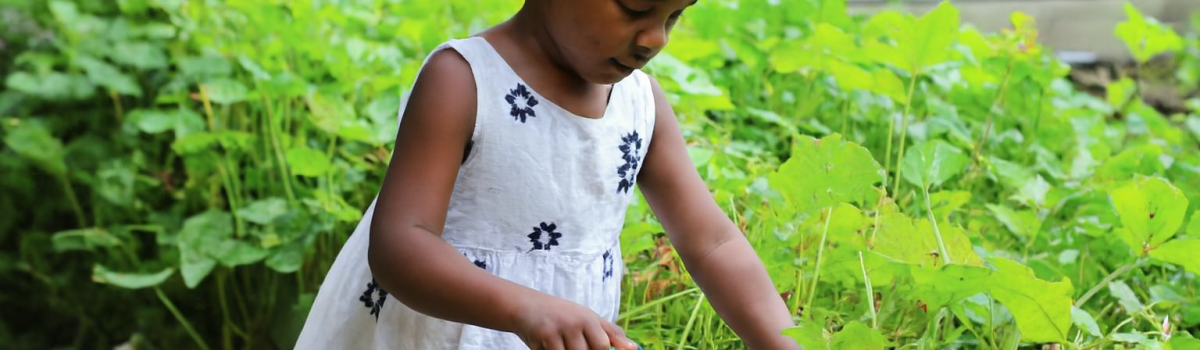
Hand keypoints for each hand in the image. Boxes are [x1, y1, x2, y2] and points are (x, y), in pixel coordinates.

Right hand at [511, 295, 637, 349]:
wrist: (527, 307)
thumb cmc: (562, 316)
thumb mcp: (587, 319)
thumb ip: (610, 333)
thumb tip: (633, 348)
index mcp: (590, 319)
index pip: (604, 345)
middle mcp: (578, 321)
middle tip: (571, 343)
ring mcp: (562, 328)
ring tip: (560, 344)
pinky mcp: (546, 335)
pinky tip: (548, 346)